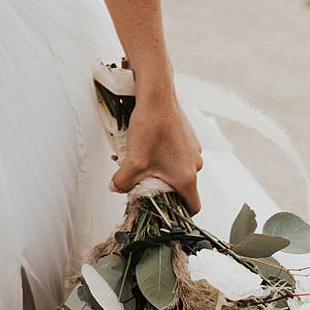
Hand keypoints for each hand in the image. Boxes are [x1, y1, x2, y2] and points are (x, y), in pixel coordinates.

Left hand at [110, 89, 203, 214]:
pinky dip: (162, 153)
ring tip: (136, 158)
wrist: (157, 96)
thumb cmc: (151, 128)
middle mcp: (195, 164)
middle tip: (140, 180)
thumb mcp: (133, 160)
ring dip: (158, 168)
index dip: (179, 213)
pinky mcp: (187, 136)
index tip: (163, 210)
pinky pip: (176, 152)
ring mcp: (192, 149)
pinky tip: (144, 144)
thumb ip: (123, 181)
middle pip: (180, 187)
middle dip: (159, 186)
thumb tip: (116, 188)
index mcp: (187, 177)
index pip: (193, 207)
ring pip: (176, 168)